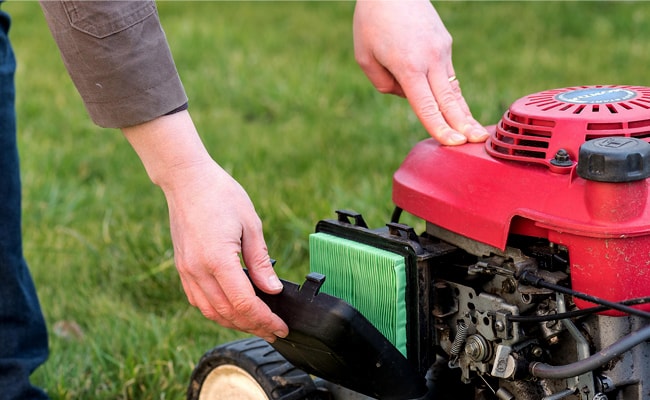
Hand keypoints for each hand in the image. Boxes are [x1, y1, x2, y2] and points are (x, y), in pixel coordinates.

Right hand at [123, 111, 288, 341]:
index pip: (244, 303)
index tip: (280, 327)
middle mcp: (198, 270)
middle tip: (274, 331)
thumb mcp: (251, 223)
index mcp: (218, 259)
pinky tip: (232, 310)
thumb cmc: (221, 194)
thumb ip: (261, 261)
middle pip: (228, 313)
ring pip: (211, 311)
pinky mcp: (182, 267)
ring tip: (256, 324)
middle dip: (253, 325)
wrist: (187, 179)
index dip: (265, 319)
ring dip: (234, 322)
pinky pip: (198, 300)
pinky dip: (217, 311)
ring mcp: (186, 270)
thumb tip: (273, 289)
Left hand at [353, 0, 488, 144]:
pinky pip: (446, 74)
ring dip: (463, 112)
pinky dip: (450, 93)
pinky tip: (458, 111)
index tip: (454, 143)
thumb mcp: (365, 57)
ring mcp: (441, 49)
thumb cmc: (372, 21)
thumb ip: (384, 84)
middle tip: (478, 142)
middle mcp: (430, 59)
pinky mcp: (444, 43)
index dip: (440, 127)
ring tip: (477, 133)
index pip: (427, 106)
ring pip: (453, 88)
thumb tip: (408, 96)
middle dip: (464, 124)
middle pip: (449, 100)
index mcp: (408, 66)